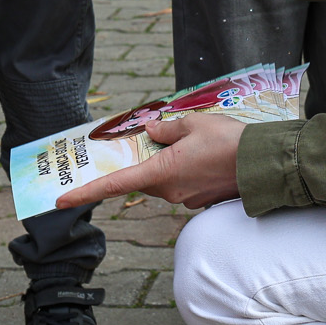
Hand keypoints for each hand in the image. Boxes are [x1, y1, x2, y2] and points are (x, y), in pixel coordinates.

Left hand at [57, 112, 243, 210]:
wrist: (264, 164)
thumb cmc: (227, 142)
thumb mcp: (192, 124)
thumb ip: (166, 129)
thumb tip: (152, 130)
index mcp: (159, 173)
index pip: (113, 186)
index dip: (84, 193)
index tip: (61, 201)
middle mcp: (169, 192)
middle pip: (143, 177)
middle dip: (145, 160)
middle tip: (156, 138)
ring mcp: (186, 199)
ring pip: (165, 179)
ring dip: (168, 162)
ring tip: (192, 140)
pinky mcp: (202, 199)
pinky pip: (184, 183)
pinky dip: (185, 169)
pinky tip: (204, 153)